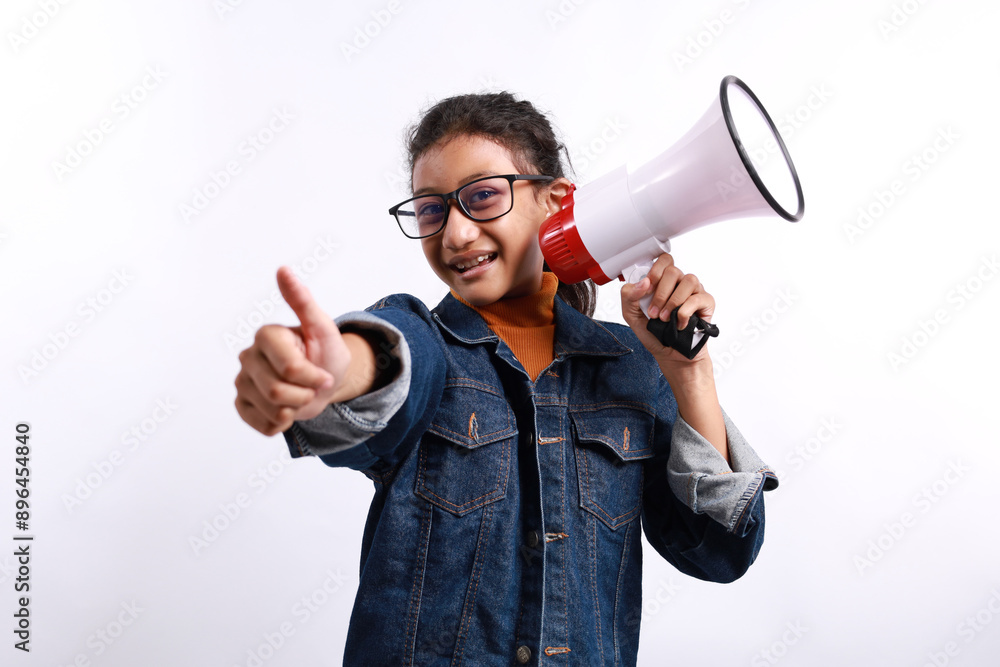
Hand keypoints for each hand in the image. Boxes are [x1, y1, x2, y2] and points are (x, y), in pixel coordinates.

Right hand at [234, 266, 350, 435]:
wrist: (325, 383)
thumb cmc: (325, 353)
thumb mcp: (322, 328)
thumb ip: (302, 301)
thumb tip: (283, 269)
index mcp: (266, 335)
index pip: (291, 370)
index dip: (314, 377)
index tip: (324, 373)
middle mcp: (248, 356)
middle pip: (278, 393)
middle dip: (306, 395)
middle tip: (311, 385)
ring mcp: (242, 382)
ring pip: (272, 411)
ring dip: (296, 409)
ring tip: (299, 395)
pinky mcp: (241, 405)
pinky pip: (263, 426)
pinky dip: (283, 423)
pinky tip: (288, 409)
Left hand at [620, 253, 715, 366]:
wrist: (670, 355)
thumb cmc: (653, 334)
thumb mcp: (631, 316)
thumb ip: (629, 296)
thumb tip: (643, 282)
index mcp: (662, 282)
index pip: (663, 260)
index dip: (654, 270)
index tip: (647, 287)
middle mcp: (679, 283)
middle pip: (673, 270)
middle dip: (660, 293)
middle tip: (653, 312)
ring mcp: (694, 292)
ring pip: (688, 280)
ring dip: (672, 301)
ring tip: (665, 319)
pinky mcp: (706, 303)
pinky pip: (697, 298)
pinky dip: (685, 312)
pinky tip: (679, 323)